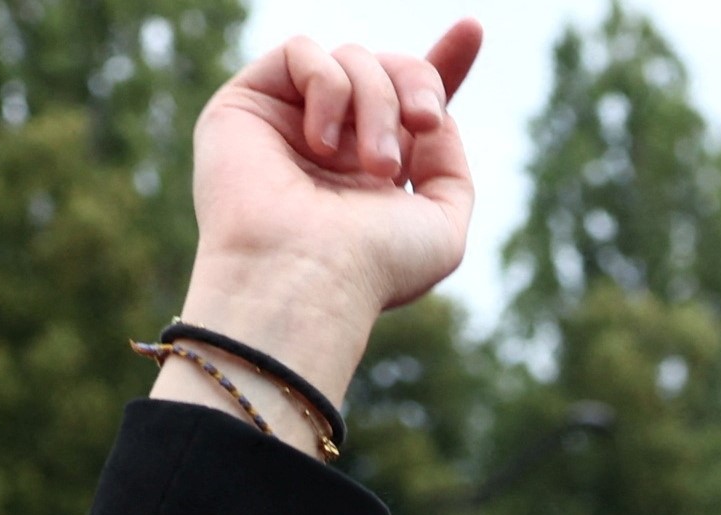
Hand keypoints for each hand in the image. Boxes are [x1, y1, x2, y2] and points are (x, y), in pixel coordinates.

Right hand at [173, 21, 483, 403]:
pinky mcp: (248, 103)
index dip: (443, 65)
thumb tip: (434, 115)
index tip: (472, 30)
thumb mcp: (442, 224)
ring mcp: (289, 120)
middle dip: (419, 85)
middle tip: (423, 125)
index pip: (409, 102)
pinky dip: (328, 86)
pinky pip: (303, 52)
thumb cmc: (373, 265)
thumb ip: (449, 165)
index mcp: (375, 168)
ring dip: (377, 103)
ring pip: (352, 59)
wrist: (308, 277)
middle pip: (389, 69)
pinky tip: (321, 142)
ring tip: (372, 166)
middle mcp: (332, 141)